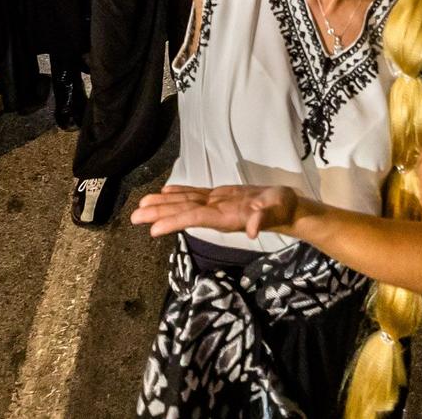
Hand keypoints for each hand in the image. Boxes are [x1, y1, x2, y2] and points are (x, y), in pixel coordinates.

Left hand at [131, 184, 304, 239]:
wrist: (288, 208)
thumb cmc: (283, 208)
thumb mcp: (276, 210)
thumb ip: (263, 219)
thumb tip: (252, 230)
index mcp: (225, 216)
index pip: (194, 218)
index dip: (173, 222)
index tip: (152, 229)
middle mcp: (216, 212)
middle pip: (182, 212)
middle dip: (158, 214)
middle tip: (133, 217)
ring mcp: (216, 205)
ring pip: (185, 203)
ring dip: (163, 204)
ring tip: (141, 205)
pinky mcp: (220, 197)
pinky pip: (195, 195)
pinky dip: (179, 193)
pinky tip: (165, 192)